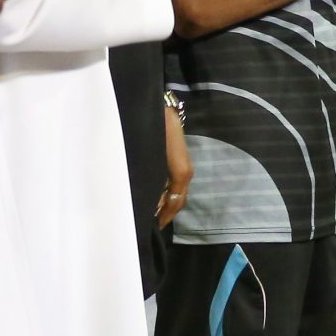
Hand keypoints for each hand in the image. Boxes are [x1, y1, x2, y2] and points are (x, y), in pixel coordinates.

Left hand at [157, 103, 190, 228]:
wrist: (163, 107)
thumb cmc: (158, 130)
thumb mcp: (153, 155)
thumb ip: (154, 180)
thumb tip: (150, 202)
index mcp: (181, 172)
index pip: (175, 202)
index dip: (165, 216)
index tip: (154, 228)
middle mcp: (185, 171)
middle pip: (179, 199)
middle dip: (168, 213)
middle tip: (154, 225)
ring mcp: (183, 165)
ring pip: (178, 191)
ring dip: (168, 204)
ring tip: (155, 213)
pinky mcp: (179, 160)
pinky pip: (176, 183)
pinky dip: (168, 193)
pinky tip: (158, 195)